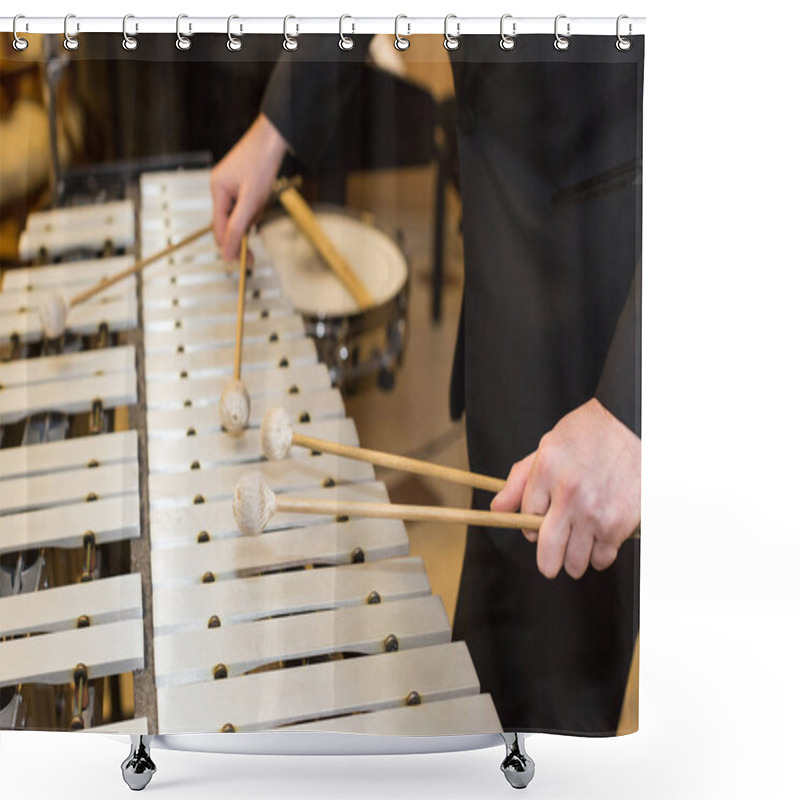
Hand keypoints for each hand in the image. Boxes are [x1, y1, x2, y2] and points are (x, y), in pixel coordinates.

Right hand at [210, 114, 287, 261]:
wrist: (274, 138)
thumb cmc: (262, 162)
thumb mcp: (251, 200)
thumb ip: (238, 227)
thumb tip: (228, 251)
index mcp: (217, 189)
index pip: (219, 227)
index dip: (230, 245)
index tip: (241, 261)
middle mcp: (220, 187)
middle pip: (229, 222)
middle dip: (244, 230)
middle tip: (255, 252)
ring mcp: (231, 185)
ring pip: (241, 215)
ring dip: (254, 216)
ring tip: (263, 201)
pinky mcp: (242, 184)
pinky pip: (247, 205)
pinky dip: (257, 208)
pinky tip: (264, 200)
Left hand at [491, 398, 640, 579]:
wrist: (633, 426)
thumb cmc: (588, 435)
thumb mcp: (546, 447)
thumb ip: (519, 480)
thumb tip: (497, 510)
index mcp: (546, 471)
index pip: (526, 518)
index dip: (531, 525)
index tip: (540, 524)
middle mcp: (569, 494)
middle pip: (548, 551)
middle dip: (547, 562)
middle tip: (550, 561)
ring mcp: (595, 511)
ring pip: (575, 561)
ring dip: (574, 560)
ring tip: (578, 547)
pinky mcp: (620, 523)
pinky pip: (602, 558)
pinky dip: (599, 556)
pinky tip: (599, 540)